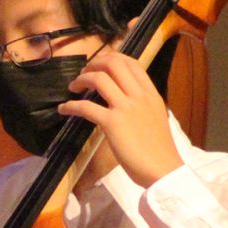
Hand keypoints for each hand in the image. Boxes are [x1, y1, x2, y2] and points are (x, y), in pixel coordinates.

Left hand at [57, 48, 183, 187]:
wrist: (163, 170)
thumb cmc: (160, 150)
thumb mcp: (156, 117)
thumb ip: (142, 104)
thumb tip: (126, 99)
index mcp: (151, 94)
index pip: (132, 63)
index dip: (112, 58)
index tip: (100, 64)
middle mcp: (139, 96)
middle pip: (114, 63)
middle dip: (94, 63)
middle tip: (84, 73)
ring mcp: (125, 108)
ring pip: (99, 78)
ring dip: (81, 79)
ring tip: (73, 87)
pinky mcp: (112, 123)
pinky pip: (86, 107)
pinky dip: (71, 106)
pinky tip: (64, 109)